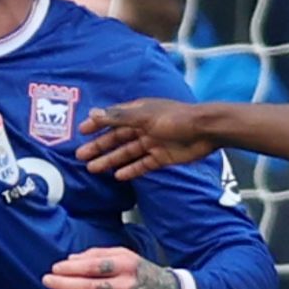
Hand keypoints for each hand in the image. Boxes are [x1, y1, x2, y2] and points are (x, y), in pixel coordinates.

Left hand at [43, 247, 179, 288]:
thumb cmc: (142, 273)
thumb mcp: (125, 256)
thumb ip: (97, 254)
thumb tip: (70, 260)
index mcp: (127, 266)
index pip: (93, 266)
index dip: (70, 268)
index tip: (55, 268)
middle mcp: (127, 287)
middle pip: (89, 287)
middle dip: (64, 284)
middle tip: (47, 281)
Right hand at [76, 99, 213, 180]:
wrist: (206, 131)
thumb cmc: (176, 118)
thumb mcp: (144, 116)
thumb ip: (119, 117)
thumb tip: (94, 113)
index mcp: (139, 113)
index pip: (113, 118)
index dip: (97, 124)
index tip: (82, 132)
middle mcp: (143, 127)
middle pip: (117, 138)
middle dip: (99, 147)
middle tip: (81, 156)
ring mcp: (152, 143)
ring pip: (127, 153)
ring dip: (110, 160)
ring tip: (93, 168)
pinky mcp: (162, 157)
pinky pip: (142, 165)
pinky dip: (131, 170)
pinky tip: (118, 176)